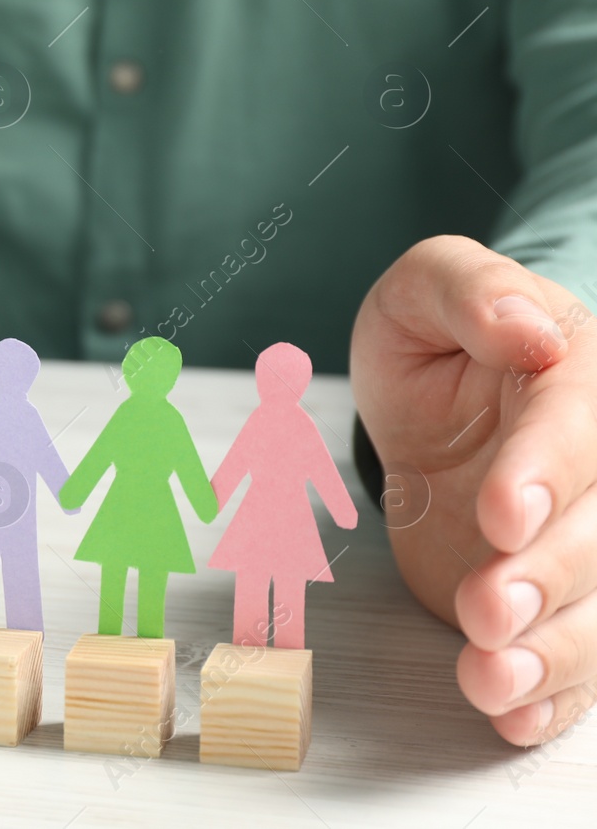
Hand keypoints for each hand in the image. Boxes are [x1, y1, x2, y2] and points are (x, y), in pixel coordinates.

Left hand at [351, 235, 596, 744]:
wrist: (441, 401)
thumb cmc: (441, 342)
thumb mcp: (427, 289)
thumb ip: (470, 293)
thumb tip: (526, 331)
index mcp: (581, 384)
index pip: (580, 431)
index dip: (547, 473)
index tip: (501, 512)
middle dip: (548, 577)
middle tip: (483, 605)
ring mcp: (586, 541)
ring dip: (554, 654)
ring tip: (489, 678)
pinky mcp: (562, 601)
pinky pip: (583, 660)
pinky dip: (557, 696)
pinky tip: (516, 717)